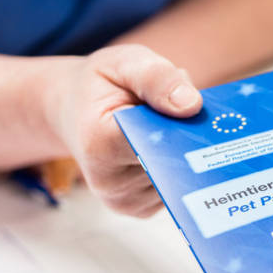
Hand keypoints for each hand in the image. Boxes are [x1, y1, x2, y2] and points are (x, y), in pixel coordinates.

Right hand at [43, 44, 201, 216]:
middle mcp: (110, 182)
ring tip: (170, 126)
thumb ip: (157, 78)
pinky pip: (176, 187)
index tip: (198, 109)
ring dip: (186, 151)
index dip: (184, 124)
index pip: (159, 140)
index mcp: (100, 143)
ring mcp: (126, 201)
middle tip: (196, 112)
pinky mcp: (140, 209)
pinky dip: (179, 165)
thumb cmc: (101, 84)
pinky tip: (167, 145)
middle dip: (190, 138)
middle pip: (173, 162)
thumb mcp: (124, 63)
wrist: (74, 111)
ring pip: (179, 176)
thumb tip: (192, 106)